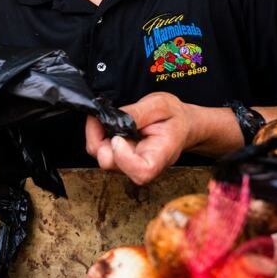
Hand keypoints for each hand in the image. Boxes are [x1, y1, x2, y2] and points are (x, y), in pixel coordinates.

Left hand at [84, 92, 204, 184]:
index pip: (142, 172)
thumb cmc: (174, 117)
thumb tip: (114, 118)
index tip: (118, 138)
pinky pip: (99, 151)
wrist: (180, 125)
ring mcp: (128, 164)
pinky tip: (104, 122)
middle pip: (113, 165)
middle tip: (102, 117)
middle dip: (100, 141)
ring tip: (106, 117)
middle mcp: (142, 165)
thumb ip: (139, 112)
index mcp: (161, 155)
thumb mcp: (161, 105)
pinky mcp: (119, 158)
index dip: (124, 159)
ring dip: (96, 136)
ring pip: (102, 158)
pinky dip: (95, 135)